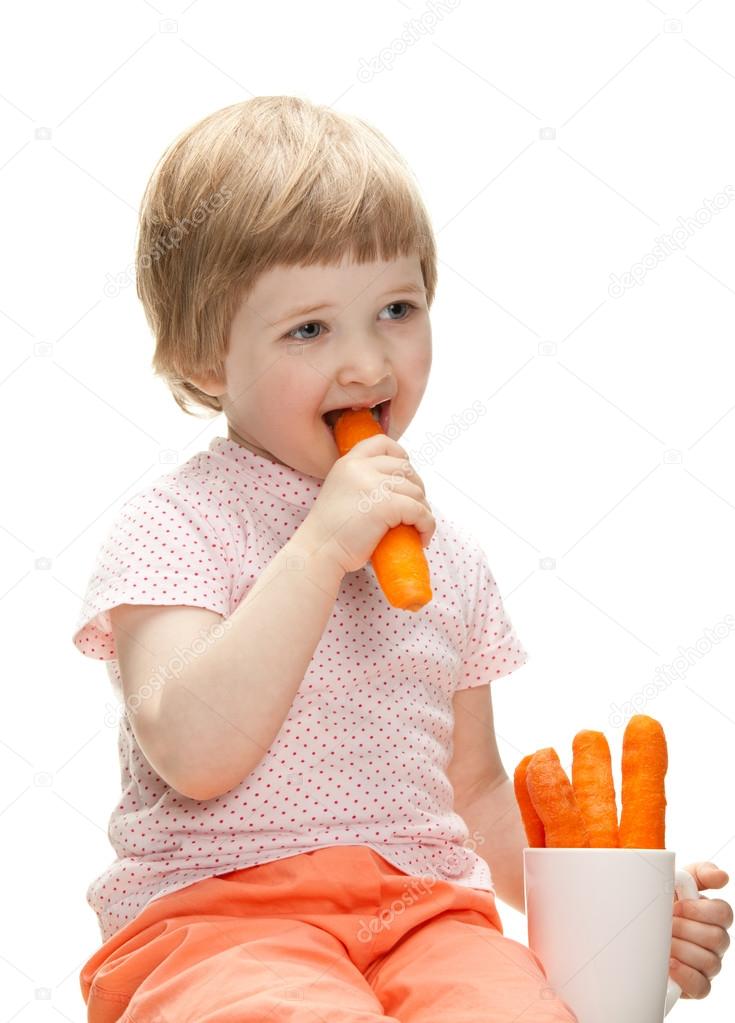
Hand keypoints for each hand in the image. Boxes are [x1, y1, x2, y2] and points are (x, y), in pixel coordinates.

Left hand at [669, 861, 731, 999]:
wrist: (635, 931)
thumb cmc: (659, 904)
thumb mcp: (674, 880)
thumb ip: (700, 873)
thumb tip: (723, 877)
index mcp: (712, 915)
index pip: (724, 913)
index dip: (700, 910)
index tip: (676, 907)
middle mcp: (714, 941)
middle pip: (718, 938)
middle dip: (686, 929)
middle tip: (666, 925)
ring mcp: (708, 965)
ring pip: (711, 962)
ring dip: (683, 950)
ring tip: (664, 944)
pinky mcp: (696, 986)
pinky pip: (703, 987)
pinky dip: (685, 975)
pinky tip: (669, 963)